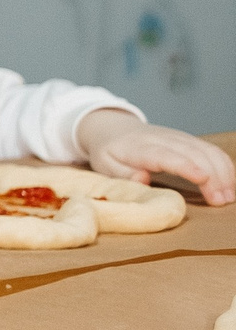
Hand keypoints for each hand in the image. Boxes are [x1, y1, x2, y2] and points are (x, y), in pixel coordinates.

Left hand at [79, 111, 235, 205]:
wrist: (114, 128)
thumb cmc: (109, 152)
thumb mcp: (105, 165)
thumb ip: (122, 173)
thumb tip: (142, 179)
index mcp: (140, 147)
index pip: (166, 155)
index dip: (186, 166)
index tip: (203, 179)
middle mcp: (164, 140)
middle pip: (194, 154)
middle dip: (213, 176)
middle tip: (222, 201)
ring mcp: (179, 138)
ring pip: (207, 151)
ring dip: (223, 172)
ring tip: (229, 197)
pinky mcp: (189, 141)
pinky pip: (212, 150)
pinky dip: (225, 165)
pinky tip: (230, 184)